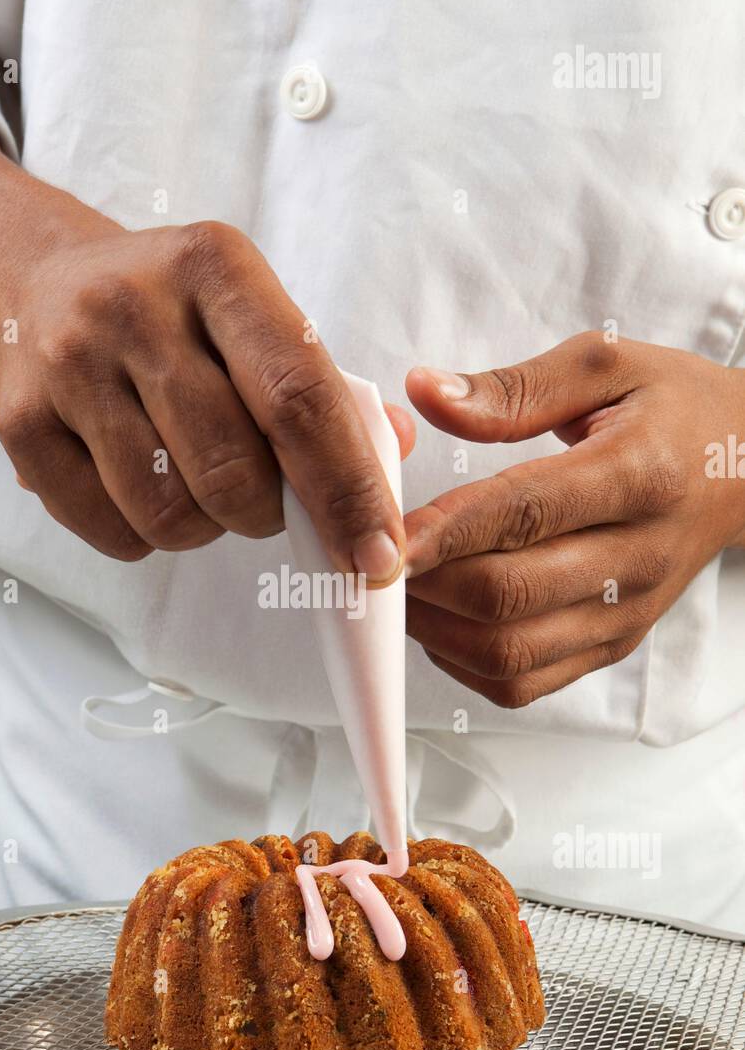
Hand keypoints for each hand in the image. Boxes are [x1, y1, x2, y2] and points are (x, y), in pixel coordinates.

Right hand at [0, 219, 411, 573]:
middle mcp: (134, 306)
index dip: (347, 491)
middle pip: (233, 471)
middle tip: (265, 499)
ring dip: (205, 529)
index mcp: (216, 267)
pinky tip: (142, 488)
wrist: (37, 282)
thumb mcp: (252, 314)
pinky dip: (144, 538)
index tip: (376, 556)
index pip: (299, 398)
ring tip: (197, 485)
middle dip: (269, 515)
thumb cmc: (175, 314)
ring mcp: (68, 364)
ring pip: (169, 513)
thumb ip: (327, 387)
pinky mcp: (19, 422)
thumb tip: (391, 454)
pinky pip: (111, 531)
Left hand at [403, 332, 744, 707]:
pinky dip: (464, 664)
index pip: (526, 513)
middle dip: (426, 584)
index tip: (385, 532)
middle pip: (509, 596)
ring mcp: (626, 612)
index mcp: (638, 475)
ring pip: (510, 654)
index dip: (446, 530)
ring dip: (436, 630)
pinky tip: (442, 620)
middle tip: (377, 556)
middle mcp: (637, 556)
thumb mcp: (604, 366)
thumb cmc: (672, 410)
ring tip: (401, 587)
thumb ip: (512, 387)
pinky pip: (524, 683)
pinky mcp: (613, 645)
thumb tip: (426, 394)